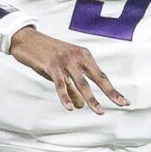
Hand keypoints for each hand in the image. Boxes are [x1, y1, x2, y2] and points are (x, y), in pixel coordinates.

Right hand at [10, 26, 127, 113]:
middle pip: (97, 78)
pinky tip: (70, 108)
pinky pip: (61, 84)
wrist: (26, 39)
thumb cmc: (45, 56)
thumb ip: (71, 87)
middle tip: (121, 104)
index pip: (101, 75)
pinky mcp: (51, 65)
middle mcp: (77, 57)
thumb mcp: (61, 70)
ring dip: (91, 98)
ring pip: (81, 83)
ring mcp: (64, 60)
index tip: (124, 102)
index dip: (112, 90)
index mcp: (83, 55)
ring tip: (100, 111)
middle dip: (110, 93)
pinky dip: (65, 96)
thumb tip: (80, 106)